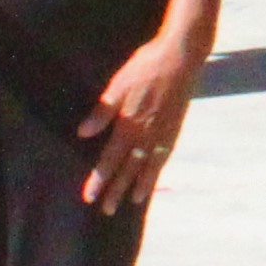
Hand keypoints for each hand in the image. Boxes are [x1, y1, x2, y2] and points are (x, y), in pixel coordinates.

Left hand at [79, 35, 201, 209]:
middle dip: (117, 190)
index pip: (110, 158)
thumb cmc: (146, 65)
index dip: (100, 179)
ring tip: (132, 202)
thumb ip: (103, 111)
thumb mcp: (119, 84)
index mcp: (129, 123)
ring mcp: (163, 131)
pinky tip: (154, 177)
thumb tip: (83, 133)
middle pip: (129, 168)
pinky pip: (165, 155)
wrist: (181, 55)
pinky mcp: (175, 126)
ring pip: (148, 165)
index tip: (89, 196)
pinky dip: (158, 169)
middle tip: (107, 210)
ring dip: (139, 185)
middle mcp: (146, 132)